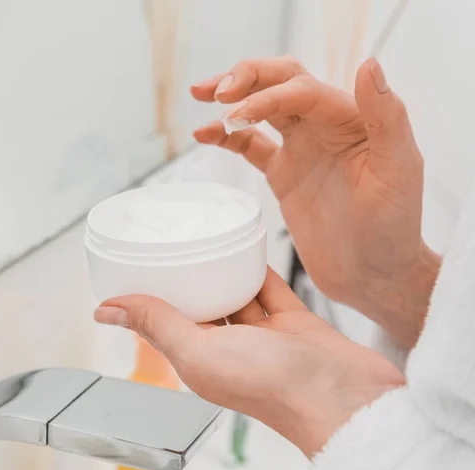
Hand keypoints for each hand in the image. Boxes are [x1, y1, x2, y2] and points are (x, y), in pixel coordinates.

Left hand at [94, 269, 403, 456]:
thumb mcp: (199, 352)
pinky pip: (269, 290)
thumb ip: (156, 324)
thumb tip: (104, 310)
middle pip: (201, 308)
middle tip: (172, 245)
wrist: (348, 399)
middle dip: (186, 281)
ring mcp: (264, 339)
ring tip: (206, 241)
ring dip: (221, 272)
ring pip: (235, 297)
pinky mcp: (294, 324)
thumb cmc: (274, 386)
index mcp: (200, 362)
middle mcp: (229, 351)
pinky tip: (248, 247)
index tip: (138, 265)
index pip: (166, 324)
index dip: (150, 297)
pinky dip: (257, 270)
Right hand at [191, 57, 440, 347]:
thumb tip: (369, 64)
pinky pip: (250, 146)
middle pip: (280, 82)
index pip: (302, 91)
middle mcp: (325, 128)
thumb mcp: (398, 173)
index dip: (267, 95)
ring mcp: (302, 150)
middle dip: (246, 78)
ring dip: (232, 98)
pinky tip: (205, 134)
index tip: (237, 112)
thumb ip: (387, 118)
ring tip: (200, 95)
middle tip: (216, 91)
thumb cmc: (393, 230)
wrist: (372, 275)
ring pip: (261, 108)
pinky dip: (227, 137)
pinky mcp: (284, 175)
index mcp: (352, 121)